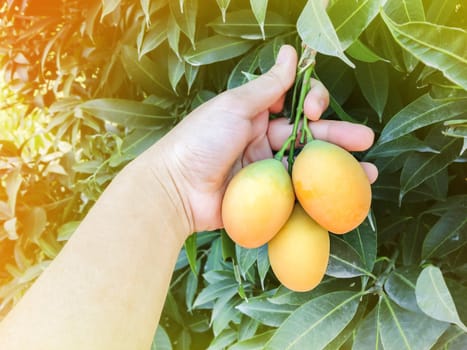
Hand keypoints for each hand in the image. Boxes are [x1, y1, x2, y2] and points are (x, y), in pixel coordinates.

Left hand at [144, 45, 377, 233]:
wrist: (176, 189)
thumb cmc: (201, 140)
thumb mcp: (235, 106)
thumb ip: (268, 84)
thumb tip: (291, 52)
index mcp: (255, 115)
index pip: (294, 105)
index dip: (311, 102)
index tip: (313, 108)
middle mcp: (263, 141)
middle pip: (308, 136)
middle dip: (337, 135)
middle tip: (366, 138)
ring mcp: (266, 172)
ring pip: (306, 166)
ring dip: (337, 168)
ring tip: (368, 173)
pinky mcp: (266, 199)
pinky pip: (296, 194)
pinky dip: (319, 195)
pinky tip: (344, 197)